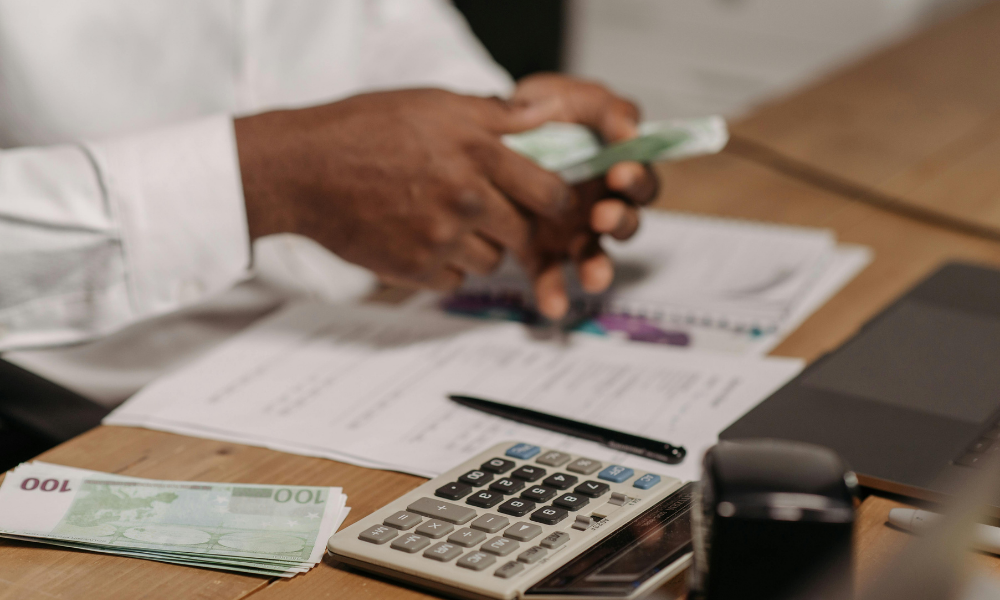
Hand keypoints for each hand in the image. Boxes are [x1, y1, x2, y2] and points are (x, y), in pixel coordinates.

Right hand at [234, 89, 568, 289]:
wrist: (303, 170)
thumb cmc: (364, 129)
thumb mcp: (434, 103)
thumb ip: (495, 115)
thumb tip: (545, 114)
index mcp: (478, 154)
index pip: (550, 193)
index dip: (553, 199)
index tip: (545, 200)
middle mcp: (466, 199)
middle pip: (525, 233)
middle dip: (515, 225)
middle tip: (492, 213)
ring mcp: (441, 239)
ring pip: (491, 261)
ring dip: (480, 248)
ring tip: (448, 223)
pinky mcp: (416, 269)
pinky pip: (455, 281)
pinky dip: (446, 268)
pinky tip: (423, 241)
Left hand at [510, 74, 659, 318]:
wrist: (485, 133)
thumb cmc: (540, 113)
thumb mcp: (574, 97)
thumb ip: (607, 108)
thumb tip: (632, 131)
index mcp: (615, 169)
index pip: (641, 181)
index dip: (637, 180)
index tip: (620, 173)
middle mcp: (600, 204)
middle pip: (625, 222)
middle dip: (619, 221)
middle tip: (602, 215)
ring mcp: (572, 231)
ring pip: (595, 255)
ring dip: (598, 267)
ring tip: (593, 277)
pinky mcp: (541, 251)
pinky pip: (551, 276)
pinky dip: (554, 293)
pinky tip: (553, 307)